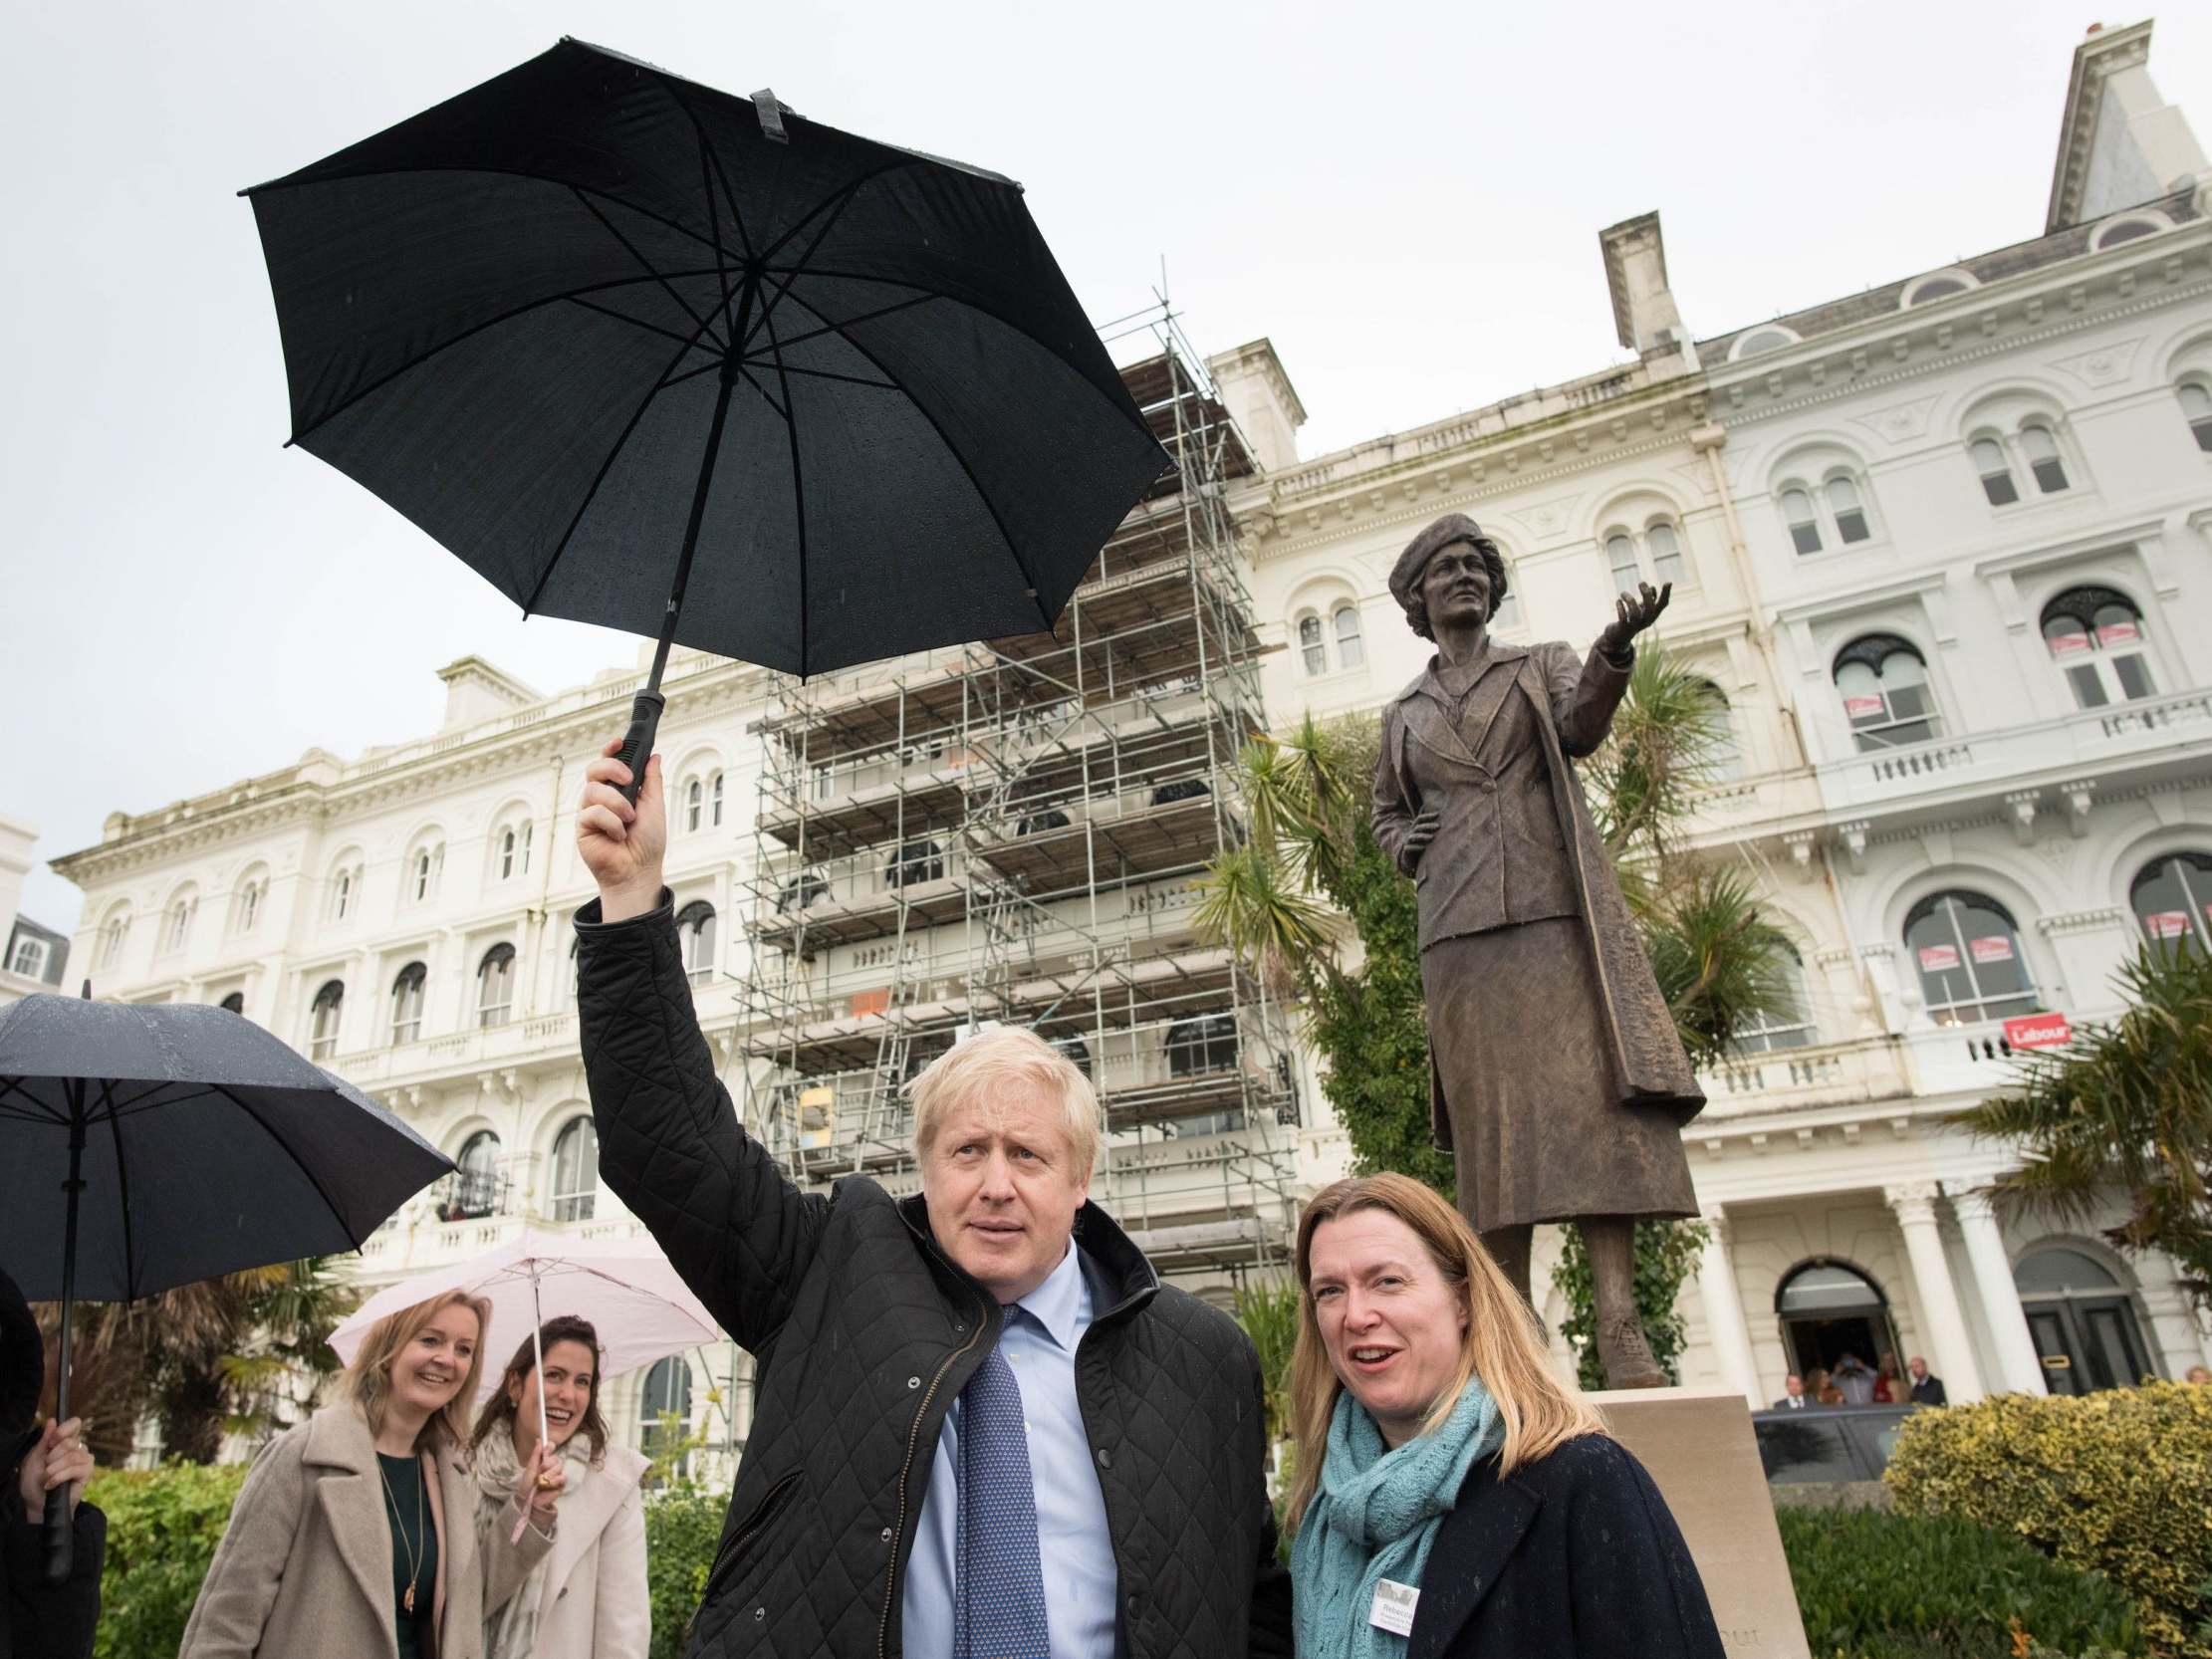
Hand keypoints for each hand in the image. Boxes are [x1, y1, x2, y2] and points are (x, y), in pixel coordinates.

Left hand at [17, 1418, 92, 1516]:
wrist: (38, 1503)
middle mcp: (78, 1448)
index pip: (75, 1423)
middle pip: (70, 1442)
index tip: (50, 1443)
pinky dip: (58, 1477)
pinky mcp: (87, 1472)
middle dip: (52, 1457)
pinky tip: (51, 1484)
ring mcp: (85, 1460)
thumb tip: (52, 1420)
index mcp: (65, 1441)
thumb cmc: (34, 1481)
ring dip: (53, 1469)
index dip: (63, 1430)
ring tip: (46, 1478)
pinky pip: (74, 1469)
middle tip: (45, 1467)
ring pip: (72, 1456)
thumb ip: (44, 1441)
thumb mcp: (34, 1459)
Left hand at [512, 1441, 564, 1526]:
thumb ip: (535, 1455)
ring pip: (559, 1467)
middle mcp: (551, 1466)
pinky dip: (556, 1480)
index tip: (547, 1448)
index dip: (549, 1447)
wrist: (530, 1500)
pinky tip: (549, 1484)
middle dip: (547, 1464)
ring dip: (549, 1474)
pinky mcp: (561, 1483)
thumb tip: (539, 1440)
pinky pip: (563, 1477)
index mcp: (542, 1460)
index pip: (550, 1448)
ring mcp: (557, 1474)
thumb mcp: (529, 1469)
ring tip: (542, 1481)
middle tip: (540, 1470)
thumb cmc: (527, 1485)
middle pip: (555, 1458)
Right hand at [577, 738, 665, 921]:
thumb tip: (654, 756)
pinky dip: (610, 823)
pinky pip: (591, 813)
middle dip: (611, 768)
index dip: (610, 750)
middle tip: (628, 780)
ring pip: (593, 790)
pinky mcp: (582, 827)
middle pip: (593, 769)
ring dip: (617, 804)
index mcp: (619, 790)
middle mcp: (602, 798)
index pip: (609, 763)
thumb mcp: (655, 806)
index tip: (620, 742)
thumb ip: (652, 781)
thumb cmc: (647, 842)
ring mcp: (590, 811)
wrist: (639, 869)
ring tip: (629, 820)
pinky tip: (617, 835)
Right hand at [1401, 808, 1439, 871]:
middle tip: (1438, 826)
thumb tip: (1439, 816)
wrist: (1407, 859)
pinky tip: (1424, 848)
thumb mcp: (1423, 836)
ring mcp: (1406, 842)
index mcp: (1414, 828)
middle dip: (1428, 826)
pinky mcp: (1405, 851)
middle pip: (1418, 827)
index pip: (1420, 819)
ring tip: (1432, 837)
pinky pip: (1409, 848)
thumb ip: (1428, 828)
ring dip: (1423, 836)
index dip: (1428, 816)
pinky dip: (1417, 847)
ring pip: (1413, 837)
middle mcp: (1410, 833)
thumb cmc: (1418, 846)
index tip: (1438, 814)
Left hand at [1599, 580, 1670, 660]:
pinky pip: (1623, 618)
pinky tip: (1618, 601)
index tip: (1668, 582)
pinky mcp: (1623, 628)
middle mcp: (1646, 621)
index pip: (1663, 605)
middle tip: (1641, 583)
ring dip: (1629, 600)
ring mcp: (1635, 625)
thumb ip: (1648, 600)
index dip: (1666, 594)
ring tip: (1623, 593)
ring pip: (1635, 614)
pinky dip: (1620, 608)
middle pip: (1650, 609)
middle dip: (1646, 594)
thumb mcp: (1642, 609)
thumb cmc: (1632, 619)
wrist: (1619, 636)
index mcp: (1653, 615)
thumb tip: (1653, 587)